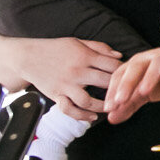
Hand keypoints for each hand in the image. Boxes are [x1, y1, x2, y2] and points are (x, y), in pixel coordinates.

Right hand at [0, 34, 121, 122]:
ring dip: (103, 107)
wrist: (27, 57)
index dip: (125, 72)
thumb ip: (99, 48)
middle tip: (128, 96)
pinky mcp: (56, 95)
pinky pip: (70, 109)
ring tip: (112, 108)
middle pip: (105, 83)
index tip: (131, 78)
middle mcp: (76, 71)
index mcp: (84, 56)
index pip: (112, 66)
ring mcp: (66, 85)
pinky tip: (92, 116)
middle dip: (119, 91)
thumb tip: (119, 56)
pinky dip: (82, 116)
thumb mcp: (77, 42)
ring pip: (88, 101)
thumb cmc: (54, 48)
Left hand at [105, 45, 159, 123]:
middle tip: (119, 101)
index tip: (108, 107)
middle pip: (136, 65)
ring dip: (150, 77)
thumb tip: (111, 118)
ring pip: (159, 63)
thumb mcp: (148, 93)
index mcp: (140, 63)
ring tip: (143, 93)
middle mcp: (153, 57)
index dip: (113, 89)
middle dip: (127, 82)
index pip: (121, 73)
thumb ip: (129, 105)